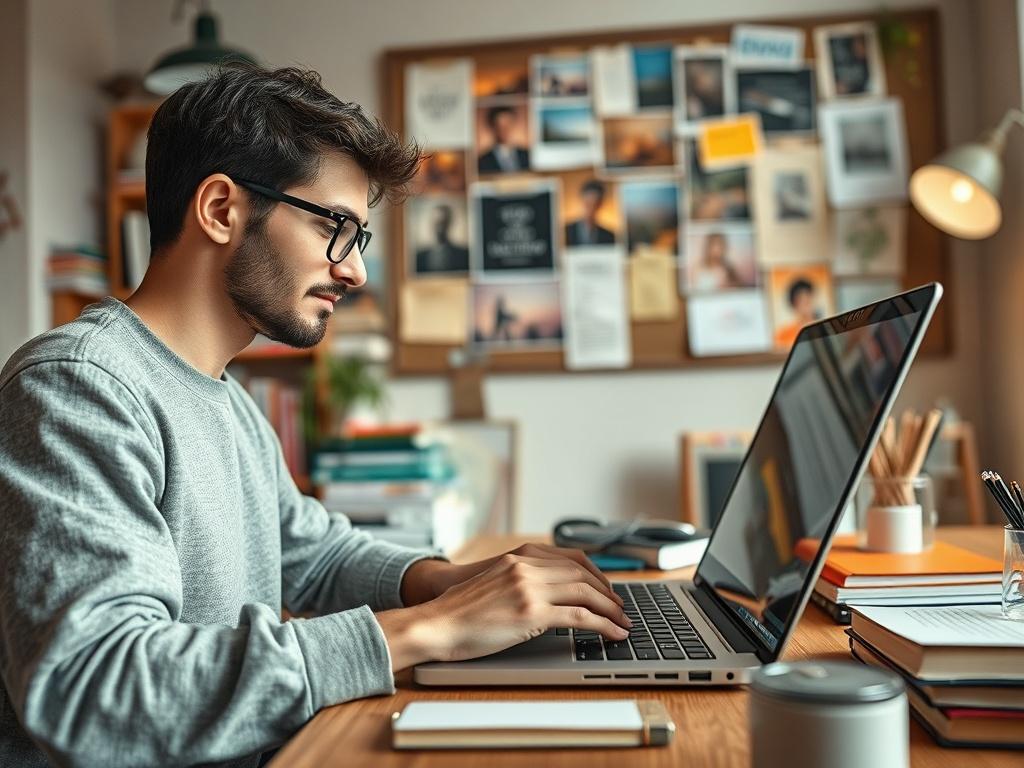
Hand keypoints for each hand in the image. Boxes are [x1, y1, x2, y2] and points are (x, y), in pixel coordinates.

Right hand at [378, 547, 630, 670]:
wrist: (436, 623)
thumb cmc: (460, 612)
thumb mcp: (494, 584)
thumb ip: (520, 581)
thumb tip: (548, 596)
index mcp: (519, 558)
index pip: (571, 558)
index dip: (596, 574)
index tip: (607, 588)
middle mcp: (526, 567)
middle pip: (582, 574)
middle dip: (608, 592)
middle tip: (621, 608)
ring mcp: (529, 588)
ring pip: (586, 593)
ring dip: (611, 609)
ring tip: (622, 623)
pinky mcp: (531, 613)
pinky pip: (579, 617)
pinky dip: (603, 625)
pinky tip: (612, 634)